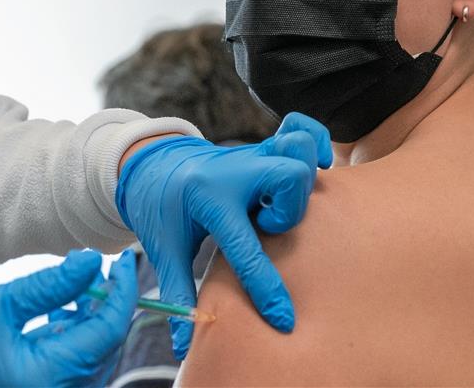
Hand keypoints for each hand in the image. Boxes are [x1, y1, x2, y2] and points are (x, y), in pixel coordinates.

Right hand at [0, 249, 136, 386]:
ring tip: (76, 284)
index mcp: (52, 375)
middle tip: (96, 267)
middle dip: (108, 301)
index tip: (124, 261)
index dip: (123, 291)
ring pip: (97, 351)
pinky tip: (63, 309)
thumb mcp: (1, 304)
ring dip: (94, 315)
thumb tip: (92, 260)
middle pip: (109, 342)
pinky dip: (79, 332)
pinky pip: (81, 361)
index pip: (109, 330)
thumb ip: (51, 284)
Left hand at [115, 112, 331, 358]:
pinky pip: (303, 128)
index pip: (244, 248)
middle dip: (288, 211)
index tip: (282, 319)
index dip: (265, 289)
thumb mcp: (164, 249)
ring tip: (280, 201)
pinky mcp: (266, 148)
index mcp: (208, 198)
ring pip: (299, 150)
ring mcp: (254, 154)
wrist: (155, 164)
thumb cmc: (162, 210)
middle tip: (265, 226)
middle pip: (288, 178)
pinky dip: (317, 142)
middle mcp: (236, 171)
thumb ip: (177, 293)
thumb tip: (181, 344)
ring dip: (300, 181)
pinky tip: (318, 166)